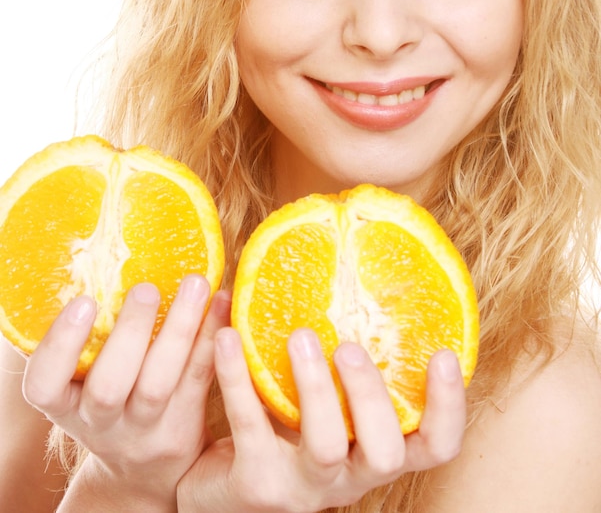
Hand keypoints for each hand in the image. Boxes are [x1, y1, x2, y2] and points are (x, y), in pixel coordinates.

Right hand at [22, 275, 230, 508]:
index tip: (84, 301)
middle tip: (147, 288)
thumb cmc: (111, 405)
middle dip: (129, 333)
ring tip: (196, 284)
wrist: (143, 470)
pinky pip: (200, 379)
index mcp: (65, 406)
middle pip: (110, 386)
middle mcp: (101, 423)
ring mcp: (144, 430)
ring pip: (160, 384)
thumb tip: (116, 267)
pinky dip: (212, 338)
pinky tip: (223, 302)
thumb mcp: (84, 386)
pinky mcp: (183, 428)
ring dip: (180, 329)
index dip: (60, 345)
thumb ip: (91, 344)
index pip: (44, 385)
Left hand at [177, 328, 465, 512]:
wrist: (221, 495)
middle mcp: (347, 477)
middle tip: (348, 346)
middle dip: (372, 395)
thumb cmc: (283, 437)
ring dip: (316, 387)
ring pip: (326, 446)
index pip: (432, 447)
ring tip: (299, 335)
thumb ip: (340, 372)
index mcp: (370, 454)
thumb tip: (348, 282)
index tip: (442, 354)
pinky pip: (250, 425)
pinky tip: (227, 336)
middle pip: (386, 453)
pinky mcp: (254, 484)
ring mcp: (302, 488)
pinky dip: (238, 376)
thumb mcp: (322, 411)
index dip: (447, 408)